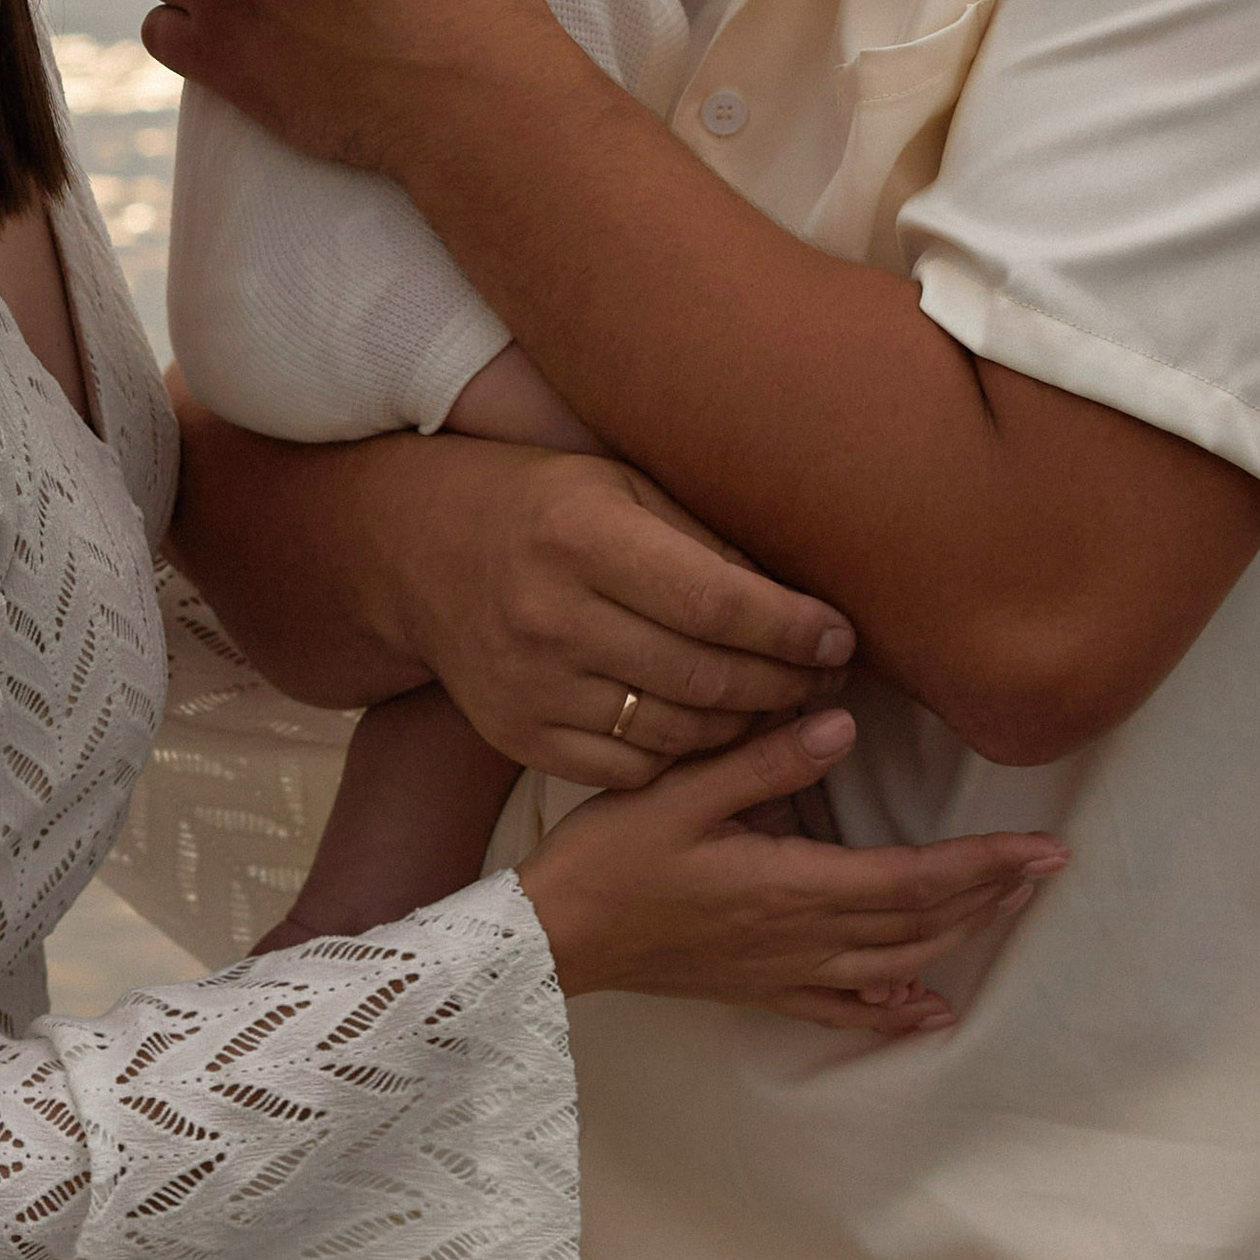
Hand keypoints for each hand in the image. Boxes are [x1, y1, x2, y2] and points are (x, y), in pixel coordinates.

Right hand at [408, 448, 856, 787]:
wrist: (419, 551)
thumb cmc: (544, 506)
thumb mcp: (622, 488)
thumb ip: (705, 545)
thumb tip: (801, 608)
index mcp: (582, 538)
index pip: (719, 604)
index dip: (793, 629)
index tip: (840, 638)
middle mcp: (552, 618)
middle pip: (706, 678)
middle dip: (786, 683)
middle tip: (827, 675)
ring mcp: (531, 687)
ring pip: (678, 734)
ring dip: (747, 727)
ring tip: (780, 702)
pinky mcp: (519, 737)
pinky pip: (631, 770)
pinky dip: (684, 758)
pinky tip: (713, 731)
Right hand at [518, 707, 1063, 1029]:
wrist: (555, 939)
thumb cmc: (609, 859)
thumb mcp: (679, 791)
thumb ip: (764, 757)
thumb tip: (843, 725)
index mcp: (789, 885)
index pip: (912, 877)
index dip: (984, 865)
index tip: (1043, 848)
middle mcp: (800, 937)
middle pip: (920, 922)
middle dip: (991, 895)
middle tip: (1051, 867)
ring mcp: (782, 971)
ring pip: (895, 964)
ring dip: (959, 936)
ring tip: (1008, 908)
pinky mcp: (759, 989)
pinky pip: (843, 1009)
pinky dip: (895, 1012)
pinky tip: (929, 1011)